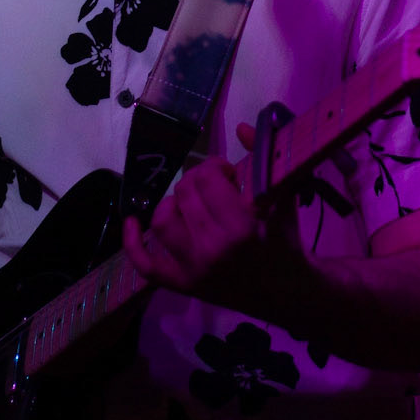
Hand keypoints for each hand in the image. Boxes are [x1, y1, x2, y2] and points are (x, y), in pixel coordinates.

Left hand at [122, 122, 305, 319]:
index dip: (215, 168)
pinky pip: (146, 265)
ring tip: (191, 204)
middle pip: (184, 194)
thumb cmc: (285, 241)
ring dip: (173, 203)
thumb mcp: (283, 196)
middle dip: (198, 181)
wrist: (288, 292)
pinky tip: (131, 223)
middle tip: (215, 188)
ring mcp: (194, 269)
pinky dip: (133, 243)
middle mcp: (213, 248)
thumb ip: (264, 158)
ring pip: (162, 220)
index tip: (228, 174)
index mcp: (241, 226)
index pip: (207, 180)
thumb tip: (242, 127)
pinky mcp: (183, 285)